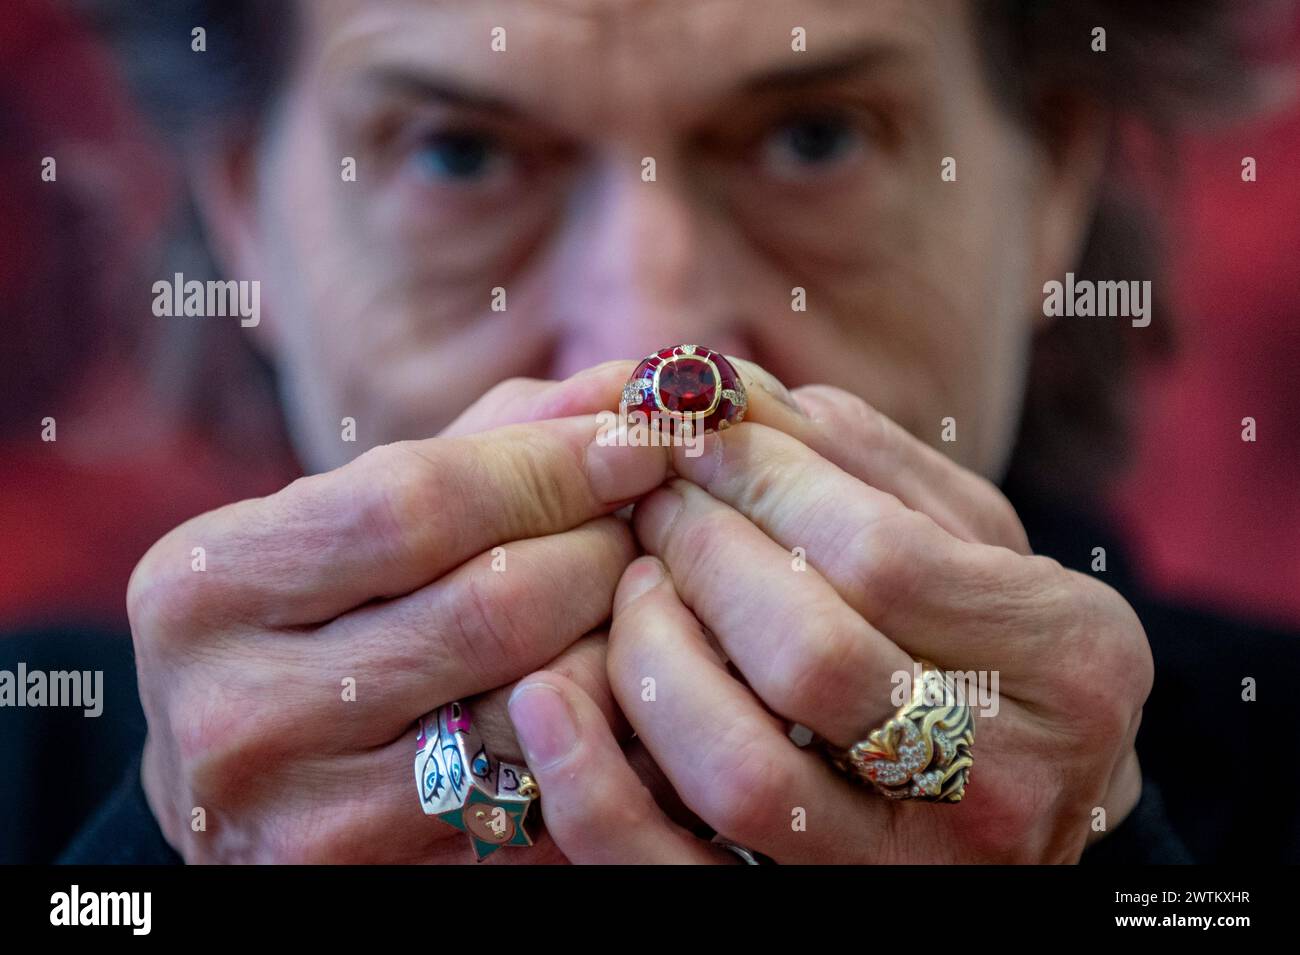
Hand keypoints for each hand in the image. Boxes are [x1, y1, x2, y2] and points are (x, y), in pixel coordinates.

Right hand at [128, 401, 669, 861]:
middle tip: (640, 524)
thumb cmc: (313, 617)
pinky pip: (552, 794)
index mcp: (204, 585)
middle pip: (496, 607)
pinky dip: (609, 730)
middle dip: (603, 548)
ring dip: (623, 640)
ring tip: (637, 601)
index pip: (418, 503)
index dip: (550, 464)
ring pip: (541, 706)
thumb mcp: (355, 515)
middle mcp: (238, 710)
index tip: (642, 435)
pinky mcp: (386, 879)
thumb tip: (627, 387)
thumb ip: (488, 444)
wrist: (239, 783)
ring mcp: (311, 816)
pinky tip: (622, 688)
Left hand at [508, 375, 1152, 862]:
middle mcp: (1002, 783)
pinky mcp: (810, 912)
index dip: (764, 480)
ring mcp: (906, 869)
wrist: (1027, 795)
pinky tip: (548, 699)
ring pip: (739, 770)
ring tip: (634, 587)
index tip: (695, 432)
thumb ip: (862, 458)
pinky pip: (673, 871)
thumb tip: (724, 391)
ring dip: (650, 654)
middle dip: (702, 553)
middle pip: (806, 655)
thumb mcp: (968, 535)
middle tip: (657, 502)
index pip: (877, 555)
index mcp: (1065, 660)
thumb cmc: (993, 637)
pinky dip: (593, 788)